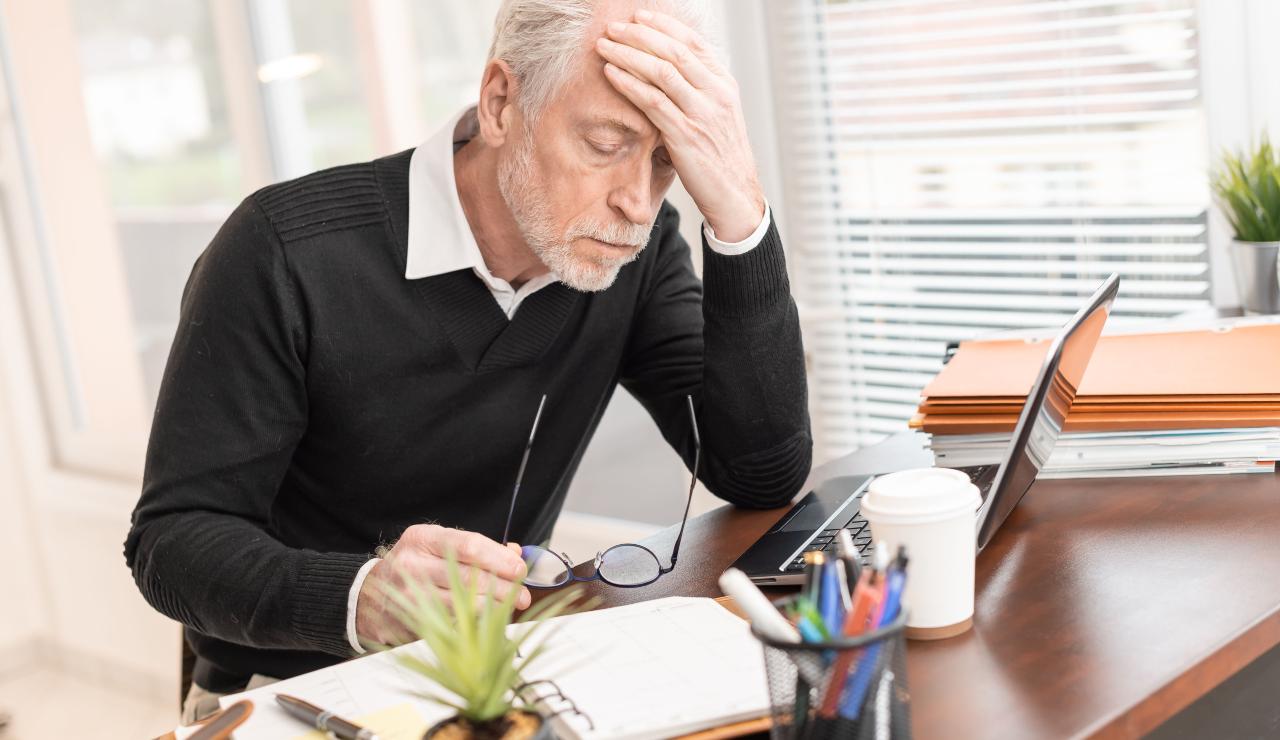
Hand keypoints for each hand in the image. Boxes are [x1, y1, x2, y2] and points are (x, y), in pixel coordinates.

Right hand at [355, 524, 529, 647]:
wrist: (366, 596)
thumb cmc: (412, 566)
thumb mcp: (436, 546)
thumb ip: (475, 548)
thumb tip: (515, 553)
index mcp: (422, 539)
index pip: (469, 545)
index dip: (500, 559)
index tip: (520, 569)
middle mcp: (412, 566)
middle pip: (469, 579)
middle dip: (503, 589)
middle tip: (524, 597)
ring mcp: (408, 598)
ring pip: (462, 608)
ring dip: (492, 611)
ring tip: (509, 610)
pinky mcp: (408, 625)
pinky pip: (449, 629)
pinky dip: (472, 628)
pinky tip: (485, 626)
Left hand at [596, 9, 764, 241]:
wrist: (734, 193)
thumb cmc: (720, 156)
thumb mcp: (717, 115)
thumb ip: (698, 90)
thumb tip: (670, 69)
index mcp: (724, 84)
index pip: (693, 42)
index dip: (663, 26)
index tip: (639, 16)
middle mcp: (716, 93)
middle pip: (674, 51)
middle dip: (639, 35)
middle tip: (612, 28)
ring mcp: (702, 113)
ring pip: (661, 71)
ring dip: (628, 54)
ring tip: (604, 47)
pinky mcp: (685, 135)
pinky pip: (652, 101)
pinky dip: (628, 84)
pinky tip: (611, 74)